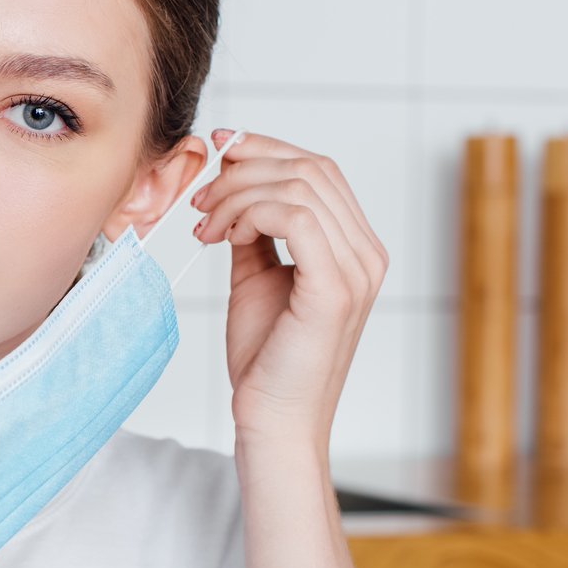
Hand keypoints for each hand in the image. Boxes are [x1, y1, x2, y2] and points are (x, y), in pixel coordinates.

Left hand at [190, 129, 387, 448]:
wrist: (273, 420)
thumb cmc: (266, 359)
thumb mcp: (256, 278)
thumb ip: (255, 233)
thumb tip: (234, 191)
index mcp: (355, 248)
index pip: (319, 170)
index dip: (268, 148)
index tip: (221, 148)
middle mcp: (366, 254)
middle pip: (311, 168)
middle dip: (246, 168)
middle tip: (200, 196)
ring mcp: (357, 270)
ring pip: (299, 187)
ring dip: (239, 194)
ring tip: (205, 224)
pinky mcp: (334, 289)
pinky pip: (295, 217)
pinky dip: (251, 213)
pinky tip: (224, 236)